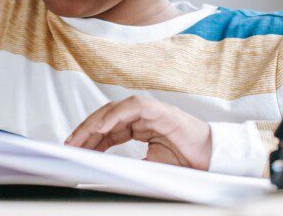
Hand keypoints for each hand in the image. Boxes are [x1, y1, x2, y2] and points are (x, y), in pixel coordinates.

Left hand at [65, 95, 211, 169]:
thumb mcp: (150, 167)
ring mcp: (151, 112)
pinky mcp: (160, 110)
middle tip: (70, 144)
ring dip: (95, 122)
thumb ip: (131, 166)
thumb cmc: (185, 162)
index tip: (74, 148)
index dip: (90, 137)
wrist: (211, 160)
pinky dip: (116, 115)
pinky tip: (102, 127)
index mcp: (139, 127)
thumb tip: (107, 175)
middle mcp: (142, 116)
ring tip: (80, 138)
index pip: (108, 128)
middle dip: (87, 130)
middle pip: (107, 117)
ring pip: (115, 109)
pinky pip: (133, 107)